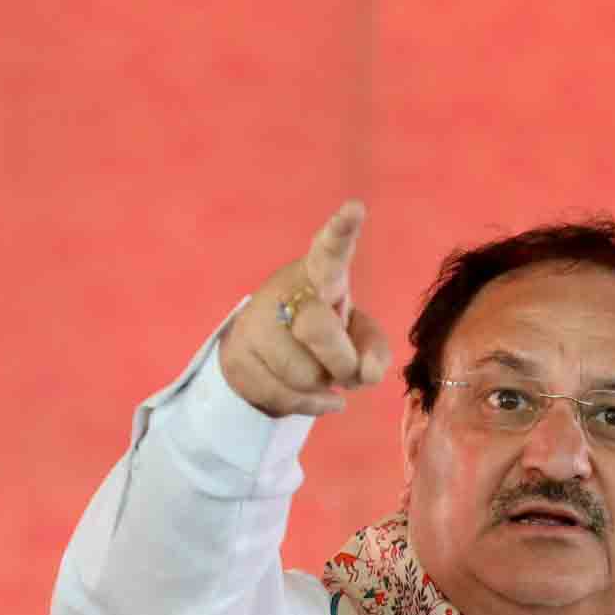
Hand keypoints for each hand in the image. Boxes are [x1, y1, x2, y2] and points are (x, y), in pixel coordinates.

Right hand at [218, 201, 392, 416]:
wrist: (268, 356)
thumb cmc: (328, 336)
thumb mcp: (361, 338)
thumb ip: (377, 351)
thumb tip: (365, 373)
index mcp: (321, 274)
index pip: (330, 250)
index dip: (341, 231)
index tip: (355, 208)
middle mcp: (284, 290)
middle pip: (317, 330)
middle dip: (340, 362)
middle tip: (344, 369)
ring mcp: (255, 323)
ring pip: (302, 373)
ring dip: (323, 386)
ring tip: (320, 373)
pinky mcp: (237, 356)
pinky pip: (285, 397)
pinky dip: (310, 405)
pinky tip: (316, 397)